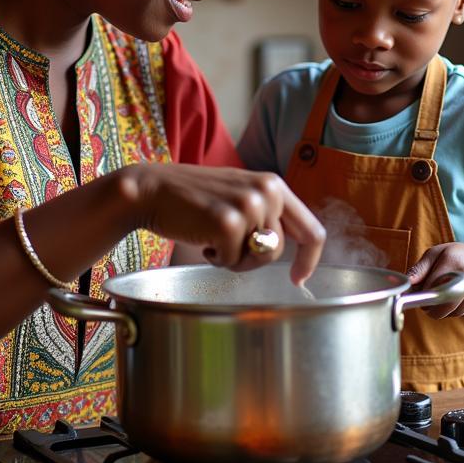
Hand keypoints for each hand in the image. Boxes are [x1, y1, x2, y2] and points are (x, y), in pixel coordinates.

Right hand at [124, 164, 324, 284]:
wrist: (152, 189)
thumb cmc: (194, 199)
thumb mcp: (239, 195)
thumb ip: (267, 214)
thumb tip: (288, 251)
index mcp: (273, 184)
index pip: (311, 228)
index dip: (309, 259)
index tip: (300, 278)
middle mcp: (267, 192)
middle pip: (278, 250)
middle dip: (253, 258)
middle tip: (226, 245)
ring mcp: (248, 206)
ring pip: (258, 258)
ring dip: (234, 258)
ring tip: (212, 236)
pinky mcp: (228, 223)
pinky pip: (232, 261)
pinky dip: (215, 258)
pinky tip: (200, 236)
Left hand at [405, 242, 463, 317]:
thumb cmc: (457, 256)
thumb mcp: (437, 253)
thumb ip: (420, 268)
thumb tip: (407, 283)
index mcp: (451, 260)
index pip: (432, 286)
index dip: (423, 296)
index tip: (419, 298)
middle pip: (445, 304)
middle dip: (432, 311)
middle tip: (427, 308)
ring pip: (455, 311)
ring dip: (444, 312)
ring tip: (441, 303)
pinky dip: (457, 312)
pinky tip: (455, 303)